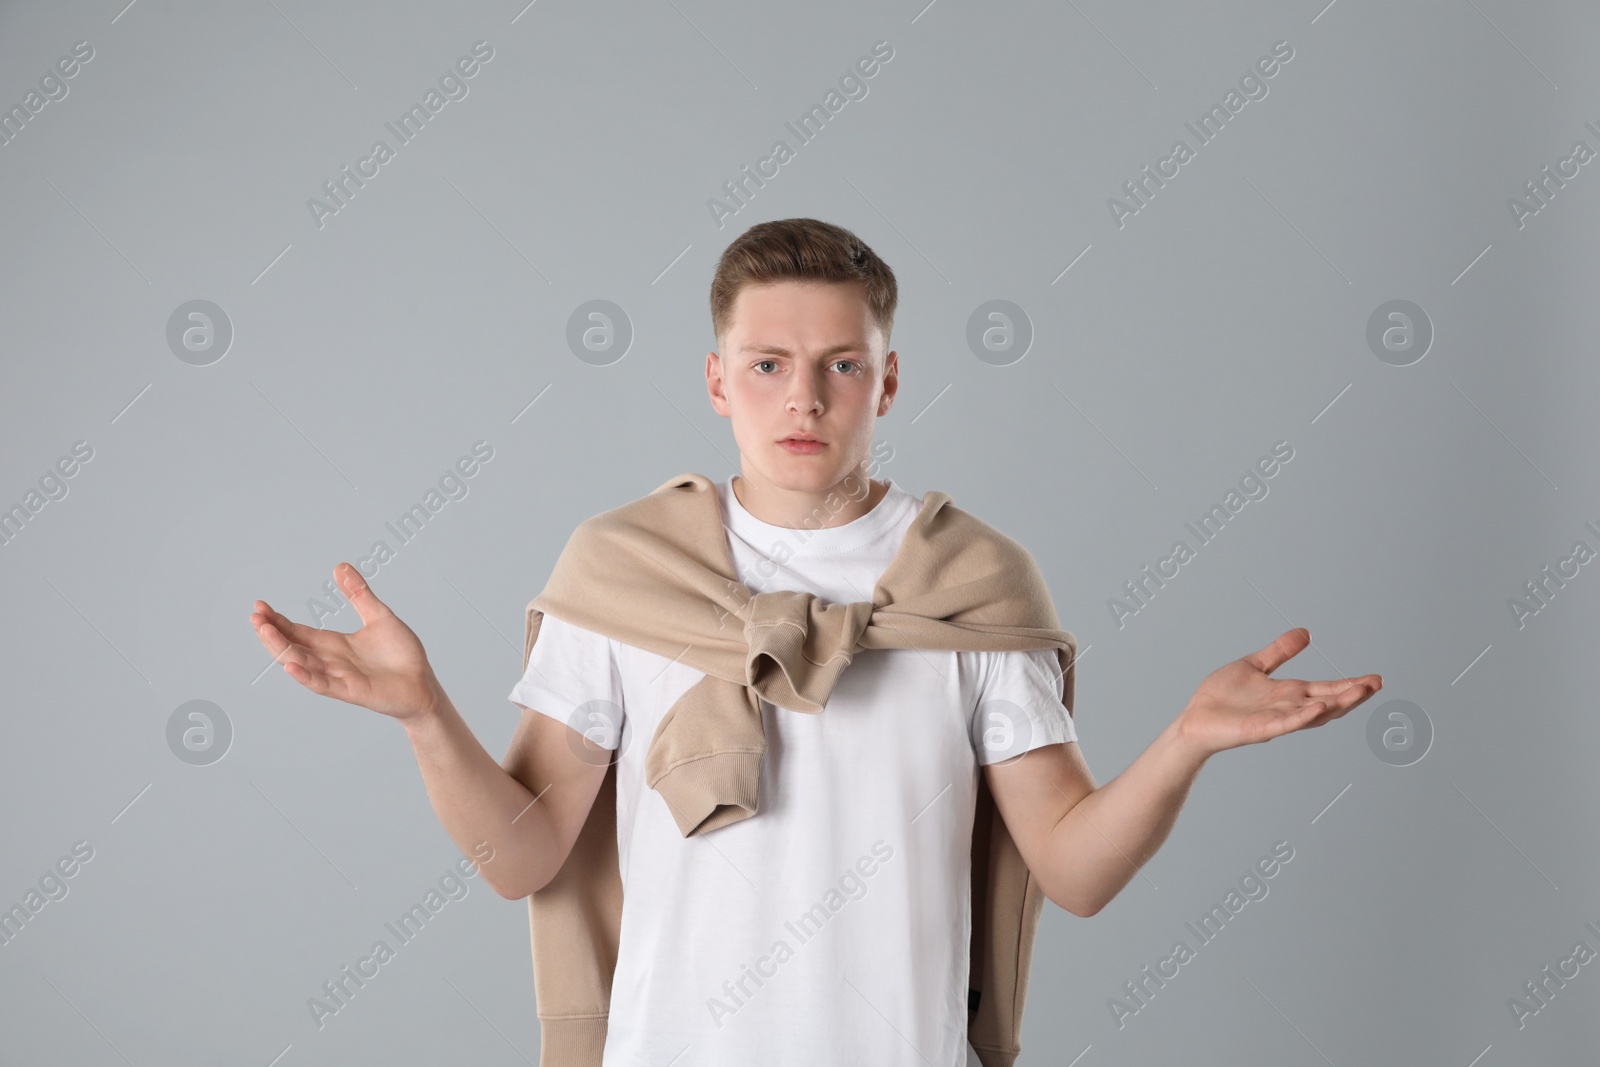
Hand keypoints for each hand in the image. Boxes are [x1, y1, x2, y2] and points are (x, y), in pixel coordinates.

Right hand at [248, 562, 441, 722]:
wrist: (423, 684)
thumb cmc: (402, 655)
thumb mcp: (379, 616)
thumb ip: (359, 594)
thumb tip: (339, 566)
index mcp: (334, 644)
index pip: (298, 631)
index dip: (278, 621)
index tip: (260, 606)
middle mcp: (330, 660)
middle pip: (293, 646)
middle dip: (272, 633)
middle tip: (254, 616)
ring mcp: (338, 677)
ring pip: (301, 664)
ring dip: (281, 649)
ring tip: (263, 631)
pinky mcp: (351, 690)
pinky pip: (323, 684)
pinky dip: (306, 676)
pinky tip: (290, 665)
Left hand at [1176, 628, 1381, 756]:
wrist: (1194, 720)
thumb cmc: (1221, 698)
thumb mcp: (1253, 665)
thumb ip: (1279, 652)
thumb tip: (1306, 632)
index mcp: (1288, 693)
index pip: (1326, 688)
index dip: (1350, 683)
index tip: (1375, 678)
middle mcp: (1287, 707)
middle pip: (1328, 701)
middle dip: (1353, 693)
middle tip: (1377, 683)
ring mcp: (1276, 719)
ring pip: (1313, 713)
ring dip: (1337, 704)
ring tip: (1360, 692)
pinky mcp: (1259, 729)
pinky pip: (1286, 723)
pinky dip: (1303, 716)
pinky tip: (1319, 708)